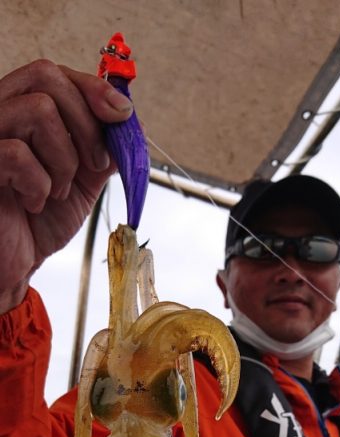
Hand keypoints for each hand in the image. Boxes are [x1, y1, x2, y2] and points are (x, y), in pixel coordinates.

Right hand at [0, 59, 132, 313]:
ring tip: (57, 191)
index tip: (121, 115)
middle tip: (94, 165)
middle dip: (86, 124)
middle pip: (46, 78)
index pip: (53, 74)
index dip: (92, 88)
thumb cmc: (37, 223)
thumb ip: (103, 150)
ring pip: (37, 110)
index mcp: (19, 112)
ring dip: (64, 159)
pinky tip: (33, 203)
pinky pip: (17, 154)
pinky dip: (39, 183)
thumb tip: (133, 124)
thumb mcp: (82, 182)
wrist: (13, 266)